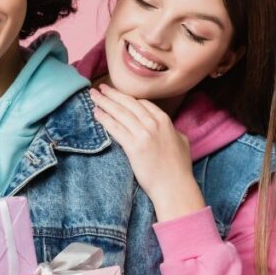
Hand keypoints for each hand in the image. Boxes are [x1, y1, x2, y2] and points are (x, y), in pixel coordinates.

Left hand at [89, 84, 205, 220]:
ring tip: (93, 96)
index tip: (117, 95)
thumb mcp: (181, 142)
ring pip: (120, 113)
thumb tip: (168, 128)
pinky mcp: (133, 147)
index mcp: (165, 121)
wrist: (175, 186)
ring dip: (104, 102)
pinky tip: (96, 113)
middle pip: (128, 103)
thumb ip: (172, 130)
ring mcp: (143, 134)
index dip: (127, 98)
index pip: (142, 103)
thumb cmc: (179, 168)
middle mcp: (153, 124)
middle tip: (99, 88)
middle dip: (112, 94)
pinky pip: (115, 128)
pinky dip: (104, 119)